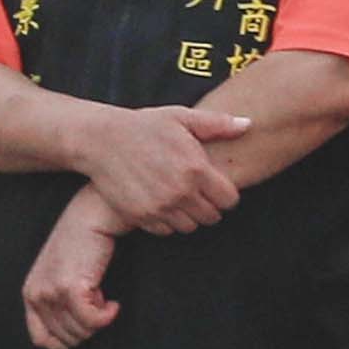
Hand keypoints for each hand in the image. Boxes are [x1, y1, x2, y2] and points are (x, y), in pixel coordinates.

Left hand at [20, 193, 124, 348]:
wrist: (92, 216)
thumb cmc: (81, 243)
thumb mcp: (60, 275)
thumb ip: (58, 302)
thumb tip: (77, 331)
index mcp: (30, 294)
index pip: (42, 339)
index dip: (67, 340)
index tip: (84, 324)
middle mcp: (37, 295)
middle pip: (65, 338)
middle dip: (87, 326)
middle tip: (96, 302)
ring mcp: (51, 292)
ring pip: (80, 331)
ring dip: (98, 319)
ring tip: (101, 296)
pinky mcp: (70, 288)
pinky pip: (92, 321)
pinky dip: (106, 316)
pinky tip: (112, 303)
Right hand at [70, 102, 255, 235]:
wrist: (100, 140)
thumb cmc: (144, 125)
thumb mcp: (181, 117)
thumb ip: (217, 124)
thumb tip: (248, 124)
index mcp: (195, 168)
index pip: (229, 200)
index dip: (226, 194)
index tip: (216, 186)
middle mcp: (180, 192)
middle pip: (212, 217)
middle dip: (209, 206)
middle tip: (197, 192)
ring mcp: (159, 207)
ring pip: (189, 227)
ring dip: (188, 216)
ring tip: (178, 197)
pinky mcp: (141, 217)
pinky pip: (165, 231)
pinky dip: (166, 222)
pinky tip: (161, 203)